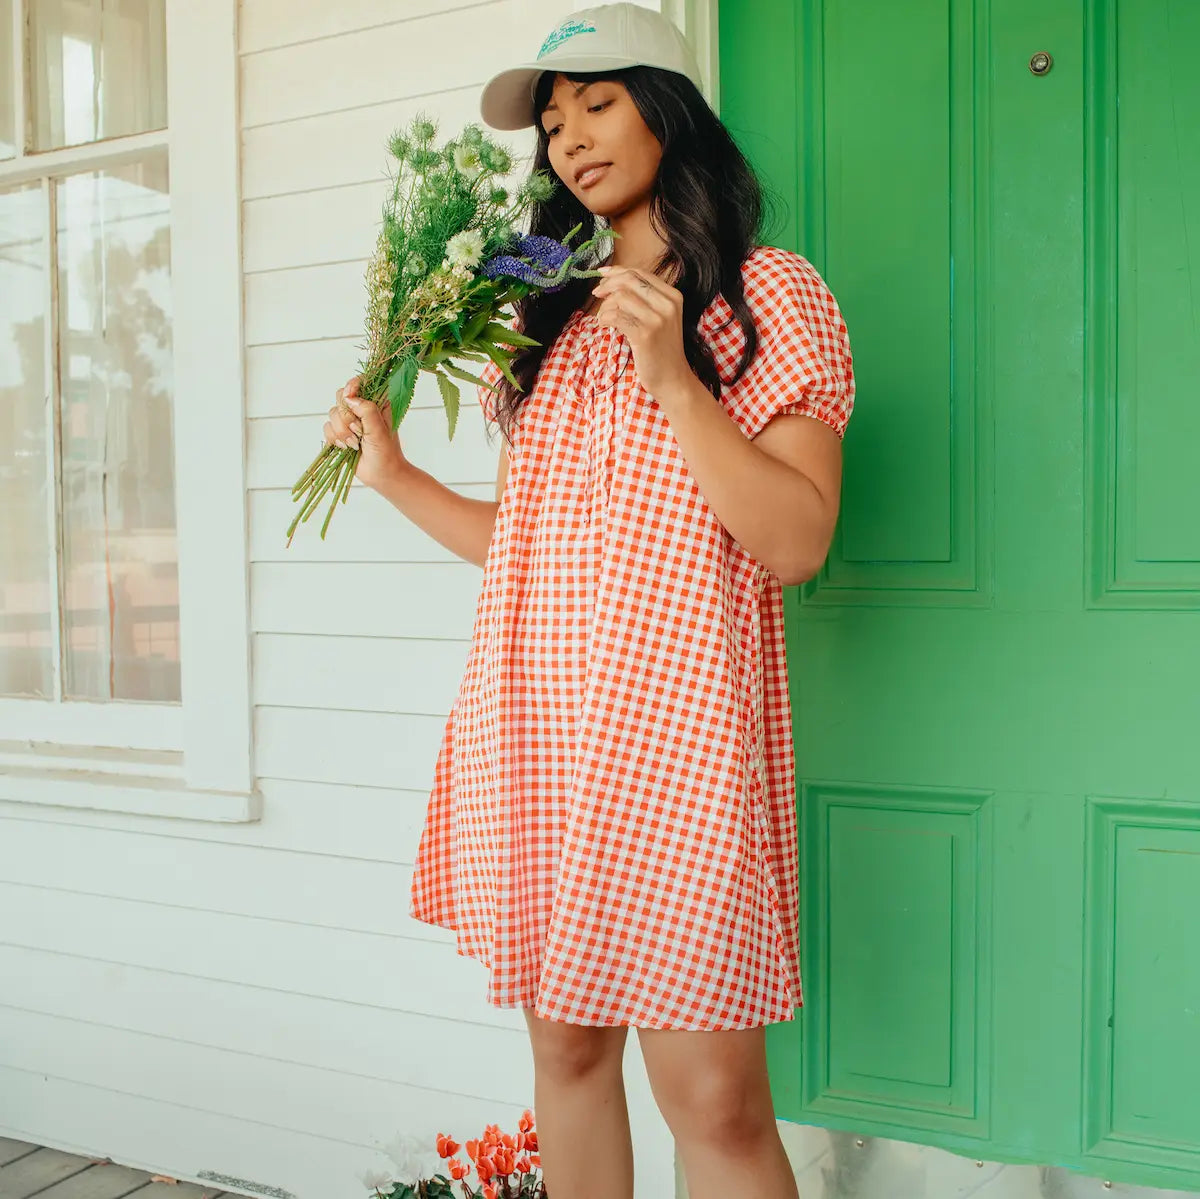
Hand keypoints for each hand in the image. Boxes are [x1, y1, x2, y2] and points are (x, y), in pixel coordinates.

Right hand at [324, 376, 408, 491]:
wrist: (381, 475)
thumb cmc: (386, 452)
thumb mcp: (379, 429)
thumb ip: (367, 410)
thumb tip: (350, 399)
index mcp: (376, 402)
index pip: (360, 382)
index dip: (352, 386)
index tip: (350, 396)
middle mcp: (361, 408)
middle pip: (340, 397)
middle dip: (346, 416)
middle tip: (358, 431)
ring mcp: (349, 421)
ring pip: (332, 413)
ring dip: (341, 431)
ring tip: (354, 444)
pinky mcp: (339, 433)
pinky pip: (327, 427)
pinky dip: (334, 438)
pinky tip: (346, 447)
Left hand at [591, 265, 692, 397]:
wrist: (673, 379)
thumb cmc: (661, 349)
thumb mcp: (661, 318)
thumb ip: (644, 299)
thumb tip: (612, 281)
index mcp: (673, 296)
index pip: (640, 273)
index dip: (617, 271)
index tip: (602, 275)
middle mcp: (667, 304)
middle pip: (629, 280)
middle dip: (607, 285)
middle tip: (596, 294)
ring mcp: (657, 319)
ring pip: (620, 297)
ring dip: (605, 306)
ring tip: (604, 318)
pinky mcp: (645, 335)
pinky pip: (616, 316)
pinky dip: (604, 318)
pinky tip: (604, 325)